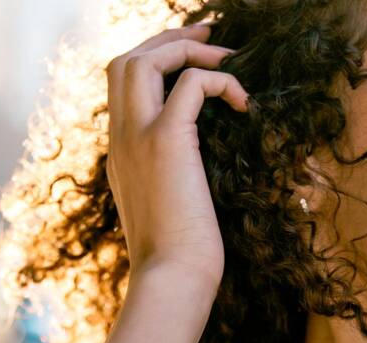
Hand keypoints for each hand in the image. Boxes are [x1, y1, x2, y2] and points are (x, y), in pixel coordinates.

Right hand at [105, 22, 247, 287]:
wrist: (173, 280)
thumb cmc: (181, 257)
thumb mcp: (171, 210)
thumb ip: (174, 180)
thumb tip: (201, 173)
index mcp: (121, 152)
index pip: (123, 86)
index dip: (157, 62)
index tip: (195, 60)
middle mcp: (121, 138)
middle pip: (126, 61)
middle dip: (169, 41)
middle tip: (213, 38)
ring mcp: (137, 137)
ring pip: (145, 60)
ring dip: (189, 49)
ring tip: (229, 59)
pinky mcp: (166, 141)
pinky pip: (191, 85)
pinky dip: (220, 81)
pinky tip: (246, 104)